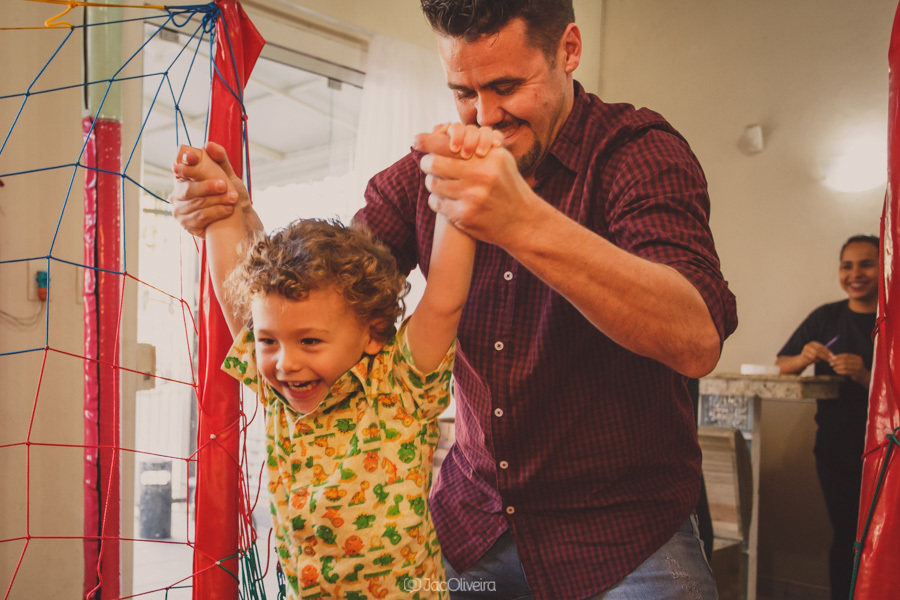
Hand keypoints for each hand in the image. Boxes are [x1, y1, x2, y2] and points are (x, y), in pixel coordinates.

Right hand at [170, 142, 247, 236]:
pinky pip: (200, 218)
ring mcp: (180, 209)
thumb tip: (210, 145)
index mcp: (184, 176)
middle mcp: (178, 192)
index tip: (193, 158)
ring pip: (196, 204)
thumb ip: (220, 158)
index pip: (179, 164)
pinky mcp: (187, 224)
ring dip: (216, 201)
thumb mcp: (227, 173)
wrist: (239, 216)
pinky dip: (216, 213)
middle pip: (188, 189)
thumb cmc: (229, 191)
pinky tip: (227, 210)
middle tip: (224, 185)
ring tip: (232, 198)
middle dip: (207, 186)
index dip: (185, 160)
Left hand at [414, 124, 536, 245]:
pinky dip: (436, 200)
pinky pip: (436, 203)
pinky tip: (444, 200)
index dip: (426, 141)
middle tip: (426, 164)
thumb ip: (478, 145)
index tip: (415, 141)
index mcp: (487, 158)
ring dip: (432, 183)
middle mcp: (480, 176)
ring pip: (433, 184)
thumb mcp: (501, 160)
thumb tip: (443, 130)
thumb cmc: (508, 187)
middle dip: (426, 163)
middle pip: (434, 163)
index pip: (447, 144)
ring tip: (438, 182)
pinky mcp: (465, 216)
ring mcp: (472, 197)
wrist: (523, 221)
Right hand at [798, 341, 833, 367]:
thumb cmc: (812, 356)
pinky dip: (815, 361)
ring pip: (815, 356)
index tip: (833, 356)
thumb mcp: (818, 352)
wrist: (802, 360)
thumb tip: (833, 355)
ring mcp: (804, 350)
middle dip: (825, 356)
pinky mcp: (803, 356)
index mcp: (813, 343)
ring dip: (819, 359)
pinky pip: (811, 359)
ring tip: (819, 360)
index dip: (828, 352)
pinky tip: (814, 361)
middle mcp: (808, 345)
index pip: (822, 347)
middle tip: (830, 360)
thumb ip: (824, 352)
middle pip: (819, 351)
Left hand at [829, 353, 869, 385]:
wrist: (864, 377)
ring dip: (838, 367)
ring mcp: (858, 368)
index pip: (846, 355)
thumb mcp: (851, 362)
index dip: (838, 356)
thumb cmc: (855, 368)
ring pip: (845, 366)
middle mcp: (859, 362)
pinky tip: (836, 371)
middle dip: (836, 361)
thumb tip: (830, 355)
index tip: (831, 358)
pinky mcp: (856, 374)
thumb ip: (842, 359)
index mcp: (857, 358)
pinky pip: (846, 372)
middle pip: (845, 360)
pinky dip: (840, 371)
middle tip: (830, 363)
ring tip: (833, 368)